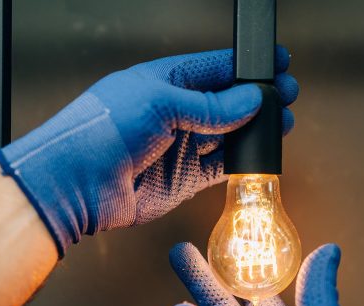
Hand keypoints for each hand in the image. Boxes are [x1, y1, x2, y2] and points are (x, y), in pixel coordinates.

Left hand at [0, 47, 297, 256]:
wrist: (78, 183)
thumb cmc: (104, 130)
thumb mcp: (161, 103)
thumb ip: (209, 106)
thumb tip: (250, 99)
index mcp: (165, 82)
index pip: (215, 68)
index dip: (247, 67)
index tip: (278, 64)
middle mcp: (174, 114)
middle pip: (225, 103)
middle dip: (257, 100)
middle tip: (285, 97)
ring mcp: (179, 148)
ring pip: (226, 137)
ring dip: (252, 132)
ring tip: (280, 126)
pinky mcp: (182, 179)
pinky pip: (219, 168)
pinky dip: (239, 163)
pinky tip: (257, 156)